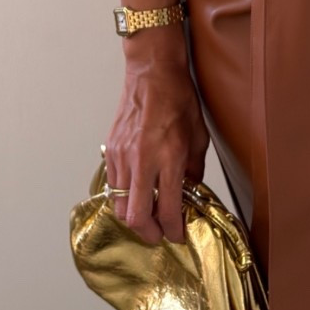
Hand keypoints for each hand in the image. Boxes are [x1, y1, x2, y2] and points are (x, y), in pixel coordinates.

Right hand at [104, 47, 209, 245]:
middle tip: (160, 234)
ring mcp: (122, 156)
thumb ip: (192, 170)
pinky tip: (137, 193)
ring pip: (120, 205)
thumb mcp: (198, 137)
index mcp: (169, 157)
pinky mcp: (111, 150)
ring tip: (148, 216)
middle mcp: (143, 160)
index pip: (168, 209)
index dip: (173, 230)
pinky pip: (113, 186)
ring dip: (134, 217)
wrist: (152, 74)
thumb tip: (189, 194)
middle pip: (136, 216)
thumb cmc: (178, 100)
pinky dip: (124, 197)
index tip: (178, 235)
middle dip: (149, 233)